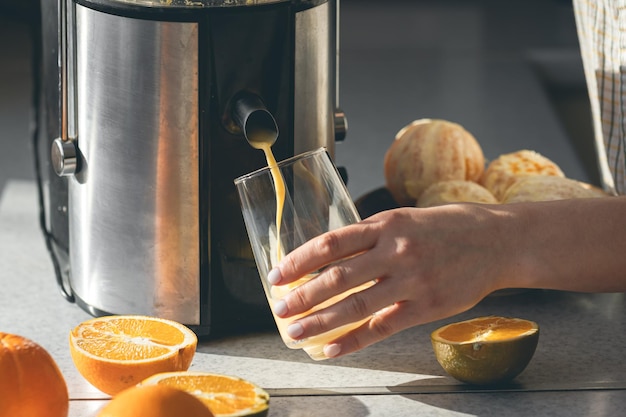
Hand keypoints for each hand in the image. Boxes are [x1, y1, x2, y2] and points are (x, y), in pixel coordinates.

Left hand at [268, 204, 512, 357]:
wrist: (496, 241)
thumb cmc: (446, 227)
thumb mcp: (405, 218)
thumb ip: (370, 235)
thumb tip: (329, 254)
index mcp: (386, 225)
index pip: (331, 243)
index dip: (299, 260)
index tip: (277, 274)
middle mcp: (396, 252)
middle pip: (338, 278)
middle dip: (303, 296)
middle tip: (279, 309)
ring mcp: (412, 281)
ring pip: (356, 306)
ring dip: (320, 321)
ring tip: (295, 331)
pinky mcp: (426, 306)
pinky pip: (381, 327)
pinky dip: (352, 341)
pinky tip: (330, 349)